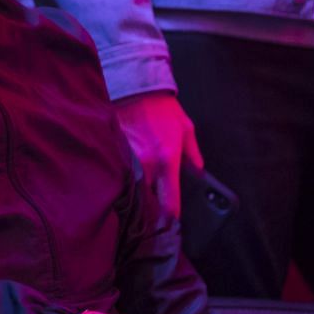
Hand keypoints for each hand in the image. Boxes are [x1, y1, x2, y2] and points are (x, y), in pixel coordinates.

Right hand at [114, 90, 203, 218]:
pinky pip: (120, 174)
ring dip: (136, 196)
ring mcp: (128, 159)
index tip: (171, 225)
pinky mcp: (115, 152)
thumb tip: (198, 173)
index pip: (169, 203)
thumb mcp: (186, 130)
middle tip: (153, 217)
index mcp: (168, 161)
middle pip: (147, 201)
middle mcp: (147, 164)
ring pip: (131, 190)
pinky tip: (125, 181)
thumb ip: (193, 155)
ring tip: (139, 202)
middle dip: (150, 210)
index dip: (171, 219)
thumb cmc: (163, 109)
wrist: (136, 88)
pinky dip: (123, 180)